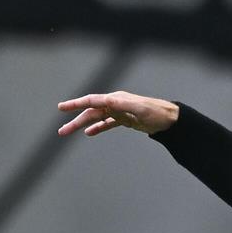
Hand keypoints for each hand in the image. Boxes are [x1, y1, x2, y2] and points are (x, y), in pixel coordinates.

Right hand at [57, 91, 178, 136]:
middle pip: (91, 111)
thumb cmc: (156, 113)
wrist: (170, 119)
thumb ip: (122, 105)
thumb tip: (106, 101)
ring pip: (96, 118)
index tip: (62, 107)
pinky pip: (107, 123)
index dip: (76, 104)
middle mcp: (116, 103)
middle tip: (61, 131)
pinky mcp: (125, 120)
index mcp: (116, 99)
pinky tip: (89, 133)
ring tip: (68, 132)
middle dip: (75, 120)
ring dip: (82, 125)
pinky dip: (97, 127)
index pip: (92, 101)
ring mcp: (119, 112)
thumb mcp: (139, 109)